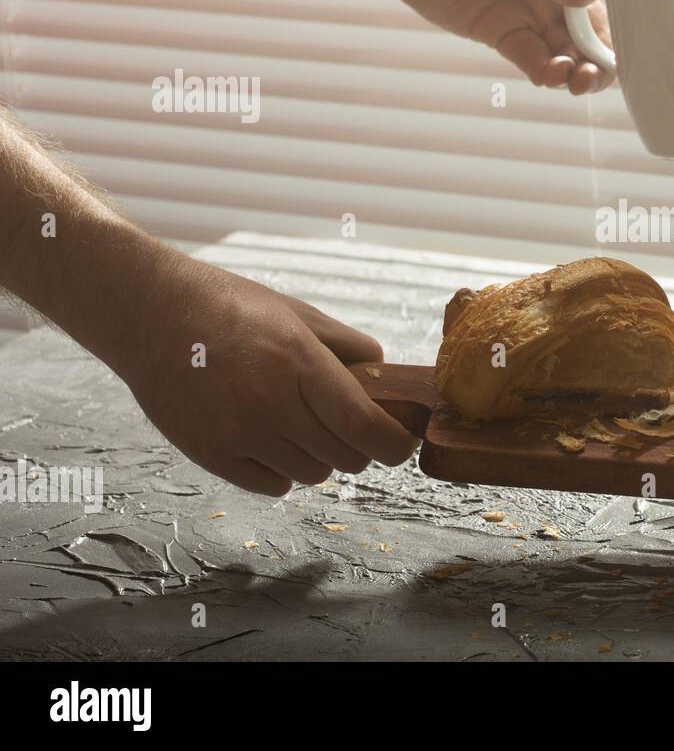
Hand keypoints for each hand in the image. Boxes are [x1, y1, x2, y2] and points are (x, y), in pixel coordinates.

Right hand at [122, 258, 416, 495]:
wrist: (150, 314)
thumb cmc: (230, 307)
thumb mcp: (297, 312)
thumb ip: (348, 346)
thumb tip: (388, 376)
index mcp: (297, 361)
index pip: (364, 426)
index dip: (394, 443)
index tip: (403, 443)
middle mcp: (268, 403)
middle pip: (345, 457)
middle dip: (360, 446)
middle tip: (351, 425)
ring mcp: (236, 434)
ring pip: (313, 475)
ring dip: (321, 457)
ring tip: (304, 424)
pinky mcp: (210, 455)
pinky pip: (274, 486)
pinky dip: (284, 470)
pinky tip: (274, 439)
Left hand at [365, 0, 613, 94]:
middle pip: (589, 25)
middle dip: (598, 53)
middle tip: (593, 74)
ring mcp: (525, 8)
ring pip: (564, 47)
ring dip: (574, 68)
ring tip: (570, 82)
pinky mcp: (500, 31)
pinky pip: (530, 57)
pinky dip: (542, 70)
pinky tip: (545, 78)